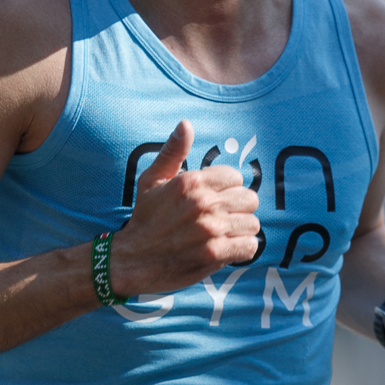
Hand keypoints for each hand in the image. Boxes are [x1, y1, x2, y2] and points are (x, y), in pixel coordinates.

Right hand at [109, 120, 259, 296]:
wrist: (132, 260)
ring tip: (224, 234)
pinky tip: (227, 249)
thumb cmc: (144, 219)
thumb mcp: (151, 180)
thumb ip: (172, 152)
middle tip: (223, 218)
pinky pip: (249, 246)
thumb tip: (186, 124)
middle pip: (249, 199)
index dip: (228, 189)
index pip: (236, 177)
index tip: (216, 199)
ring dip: (241, 230)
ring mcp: (211, 229)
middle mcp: (204, 203)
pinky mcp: (215, 253)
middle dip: (238, 209)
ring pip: (252, 223)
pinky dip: (242, 249)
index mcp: (191, 181)